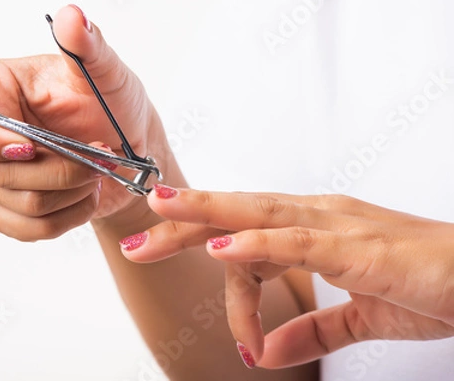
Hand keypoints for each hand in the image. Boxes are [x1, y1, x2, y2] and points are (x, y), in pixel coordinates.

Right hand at [0, 5, 167, 240]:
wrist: (127, 149)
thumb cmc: (111, 104)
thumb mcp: (105, 73)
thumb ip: (88, 47)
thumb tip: (72, 17)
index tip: (28, 145)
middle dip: (58, 168)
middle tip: (100, 154)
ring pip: (18, 204)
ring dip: (70, 191)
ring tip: (97, 170)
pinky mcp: (7, 211)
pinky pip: (30, 230)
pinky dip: (68, 216)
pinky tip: (87, 194)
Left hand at [121, 185, 453, 367]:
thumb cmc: (428, 285)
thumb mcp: (359, 316)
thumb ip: (312, 329)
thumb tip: (268, 352)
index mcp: (315, 229)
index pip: (247, 239)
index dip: (221, 272)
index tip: (216, 310)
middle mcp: (318, 216)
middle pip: (236, 213)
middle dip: (183, 222)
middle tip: (137, 237)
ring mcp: (335, 225)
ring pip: (257, 212)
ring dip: (205, 212)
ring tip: (159, 210)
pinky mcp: (357, 245)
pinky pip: (298, 240)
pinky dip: (257, 241)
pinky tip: (222, 245)